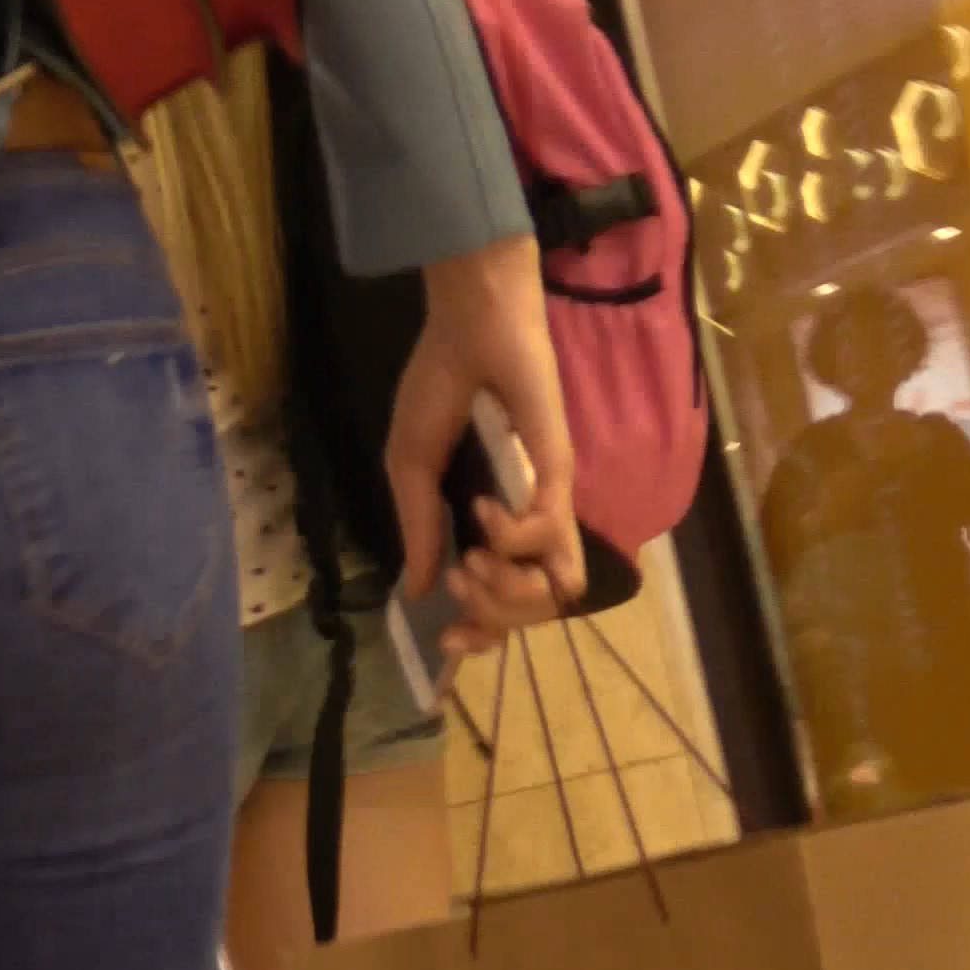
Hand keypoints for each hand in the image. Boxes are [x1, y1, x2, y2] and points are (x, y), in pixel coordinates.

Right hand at [386, 235, 585, 666]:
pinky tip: (483, 508)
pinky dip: (510, 537)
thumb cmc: (440, 389)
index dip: (477, 635)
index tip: (445, 638)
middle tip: (457, 575)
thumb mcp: (411, 468)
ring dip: (502, 589)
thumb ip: (418, 529)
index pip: (500, 606)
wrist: (471, 332)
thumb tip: (419, 590)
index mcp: (490, 529)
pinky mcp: (559, 480)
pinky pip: (546, 539)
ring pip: (550, 593)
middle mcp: (526, 526)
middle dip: (485, 616)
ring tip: (472, 553)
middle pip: (526, 615)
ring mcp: (547, 505)